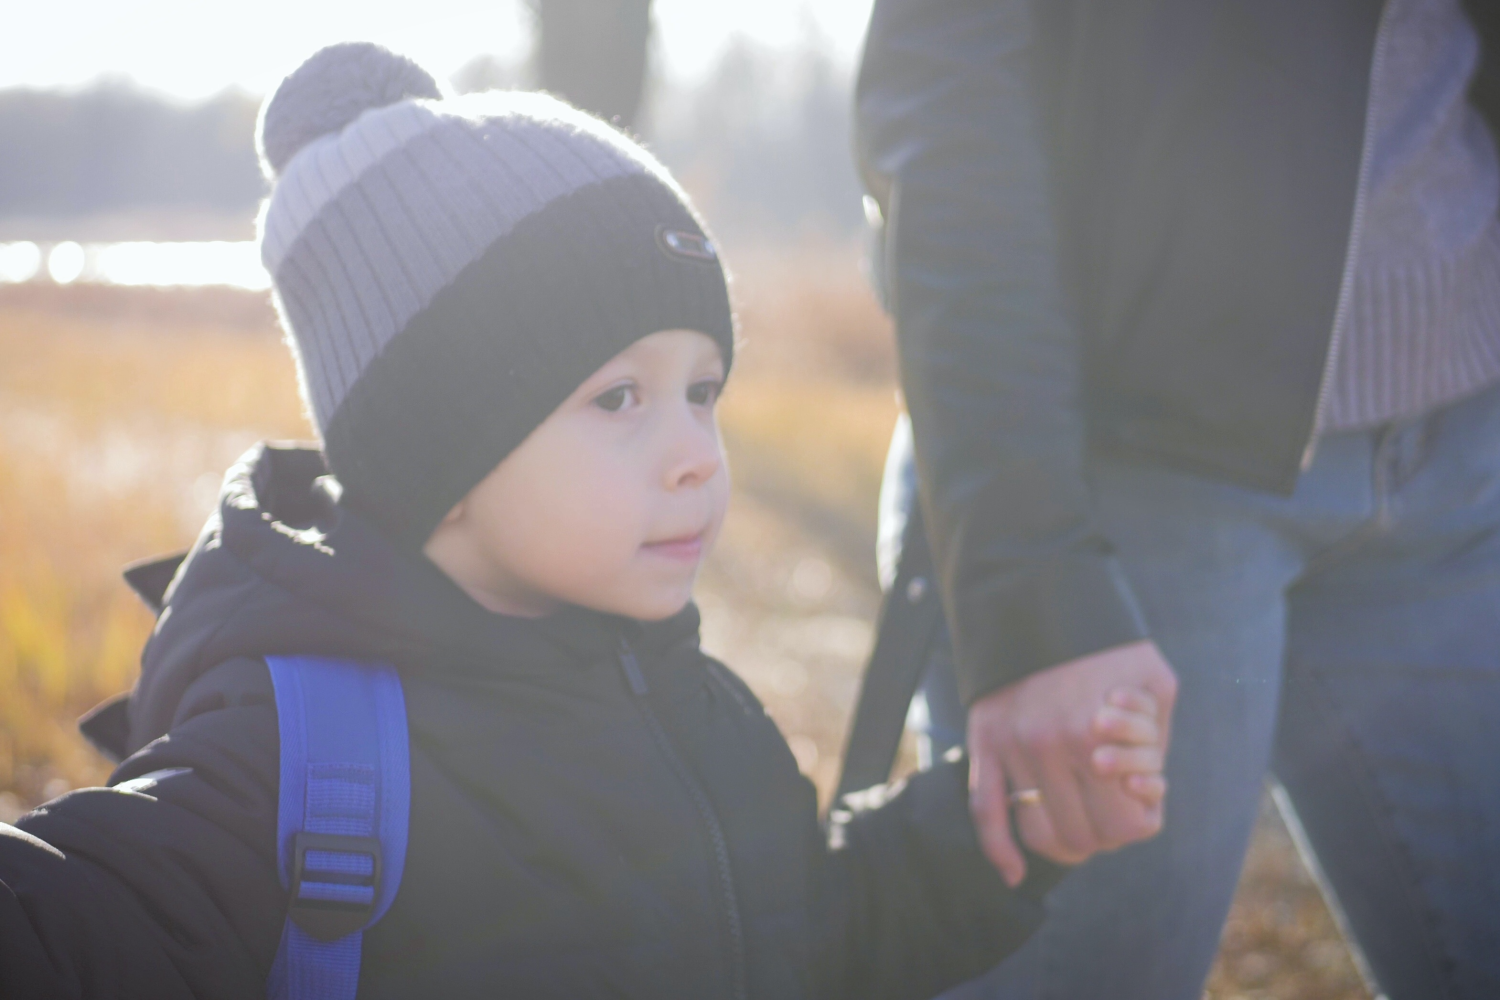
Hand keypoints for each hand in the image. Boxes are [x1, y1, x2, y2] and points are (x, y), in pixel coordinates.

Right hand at [966, 640, 1177, 885]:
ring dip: (1065, 844)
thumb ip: (1158, 739)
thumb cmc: (1108, 646)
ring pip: (1040, 834)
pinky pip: (985, 813)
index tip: (1140, 802)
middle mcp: (1050, 747)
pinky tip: (1014, 874)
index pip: (1127, 825)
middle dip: (1106, 833)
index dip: (1141, 821)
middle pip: (1085, 837)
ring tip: (1077, 826)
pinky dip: (1000, 853)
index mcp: (1099, 735)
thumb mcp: (1155, 683)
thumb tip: (1148, 791)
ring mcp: (1012, 748)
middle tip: (1111, 810)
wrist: (1041, 600)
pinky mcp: (985, 743)